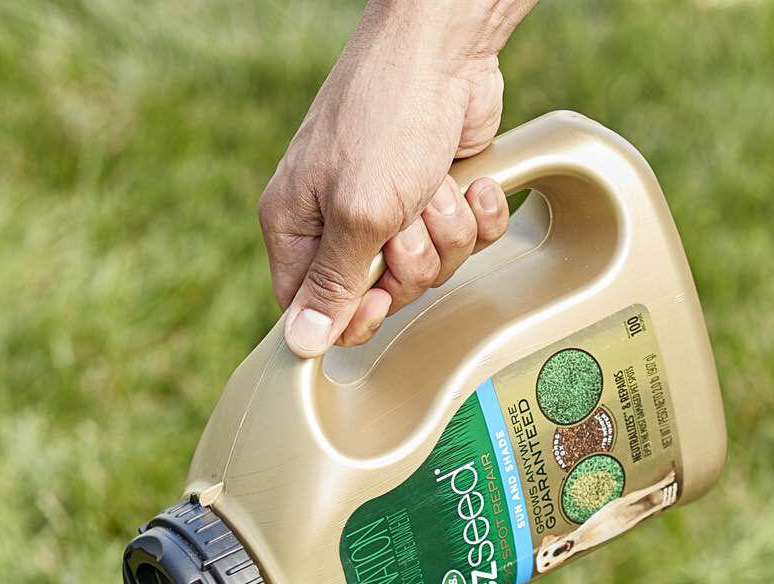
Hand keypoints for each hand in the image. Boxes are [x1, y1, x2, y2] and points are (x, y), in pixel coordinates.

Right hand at [259, 1, 527, 357]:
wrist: (446, 48)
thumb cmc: (386, 115)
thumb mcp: (356, 213)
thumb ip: (332, 285)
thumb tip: (300, 346)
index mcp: (297, 225)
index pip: (312, 310)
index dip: (351, 318)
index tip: (377, 299)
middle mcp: (339, 221)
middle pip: (379, 295)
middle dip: (409, 262)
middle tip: (407, 218)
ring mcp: (392, 207)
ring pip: (428, 269)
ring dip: (444, 231)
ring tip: (433, 186)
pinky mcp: (437, 194)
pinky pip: (465, 240)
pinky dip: (476, 215)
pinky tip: (468, 183)